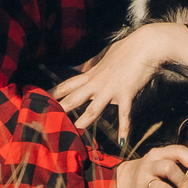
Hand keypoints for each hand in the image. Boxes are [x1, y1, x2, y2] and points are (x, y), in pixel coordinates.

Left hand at [52, 21, 187, 140]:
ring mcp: (111, 90)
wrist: (146, 45)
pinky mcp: (125, 94)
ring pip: (93, 109)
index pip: (69, 84)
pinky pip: (124, 115)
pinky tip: (123, 142)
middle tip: (47, 117)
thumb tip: (76, 66)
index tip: (41, 97)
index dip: (55, 92)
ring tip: (75, 131)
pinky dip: (124, 129)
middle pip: (75, 98)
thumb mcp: (104, 54)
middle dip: (61, 107)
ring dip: (84, 121)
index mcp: (92, 74)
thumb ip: (90, 63)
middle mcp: (98, 83)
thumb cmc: (127, 48)